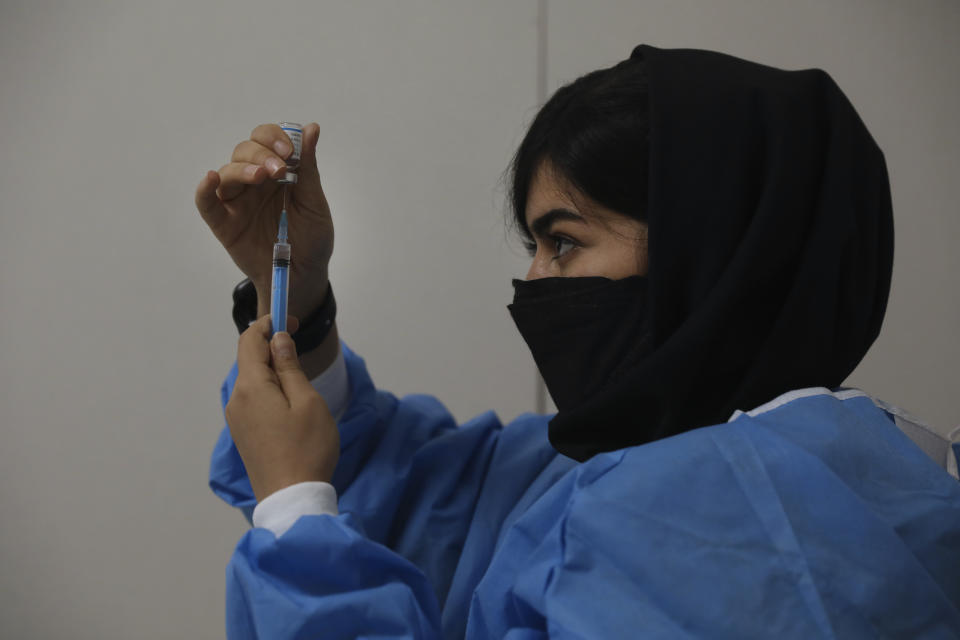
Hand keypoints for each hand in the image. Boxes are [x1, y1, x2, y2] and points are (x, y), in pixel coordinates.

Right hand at [195, 123, 332, 319]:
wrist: (304, 274)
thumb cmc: (311, 238)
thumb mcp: (314, 202)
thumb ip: (308, 167)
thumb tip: (311, 128)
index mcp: (276, 172)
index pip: (266, 139)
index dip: (274, 137)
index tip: (289, 151)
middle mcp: (253, 182)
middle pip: (244, 150)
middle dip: (260, 153)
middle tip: (278, 168)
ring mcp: (237, 201)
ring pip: (227, 172)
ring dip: (242, 169)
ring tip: (260, 176)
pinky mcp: (224, 223)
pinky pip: (206, 203)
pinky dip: (204, 189)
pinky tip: (210, 178)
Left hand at [225, 315, 339, 501]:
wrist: (291, 498)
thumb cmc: (307, 448)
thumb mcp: (307, 402)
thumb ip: (289, 367)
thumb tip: (278, 340)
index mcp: (250, 387)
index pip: (250, 340)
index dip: (269, 324)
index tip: (293, 321)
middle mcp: (236, 400)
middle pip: (249, 359)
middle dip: (272, 346)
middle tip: (300, 346)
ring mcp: (237, 419)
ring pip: (251, 380)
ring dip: (272, 369)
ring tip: (300, 378)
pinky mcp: (243, 434)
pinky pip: (252, 399)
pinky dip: (269, 389)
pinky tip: (290, 401)